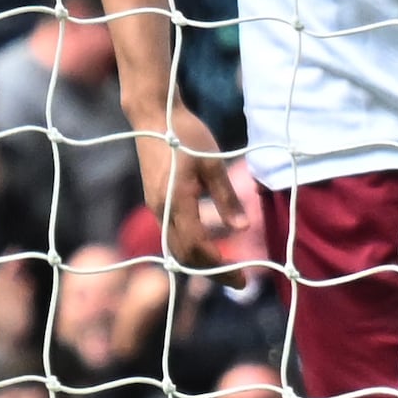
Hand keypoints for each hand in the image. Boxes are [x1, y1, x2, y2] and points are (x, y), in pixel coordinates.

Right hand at [138, 98, 249, 271]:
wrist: (154, 117)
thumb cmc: (187, 135)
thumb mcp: (213, 164)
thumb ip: (226, 197)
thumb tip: (242, 229)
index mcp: (176, 200)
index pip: (196, 246)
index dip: (219, 266)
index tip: (243, 277)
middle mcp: (162, 209)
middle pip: (184, 254)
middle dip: (211, 272)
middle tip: (240, 280)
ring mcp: (156, 206)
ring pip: (176, 247)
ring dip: (201, 261)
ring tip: (227, 267)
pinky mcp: (157, 201)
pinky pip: (173, 234)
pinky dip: (192, 247)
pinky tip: (210, 245)